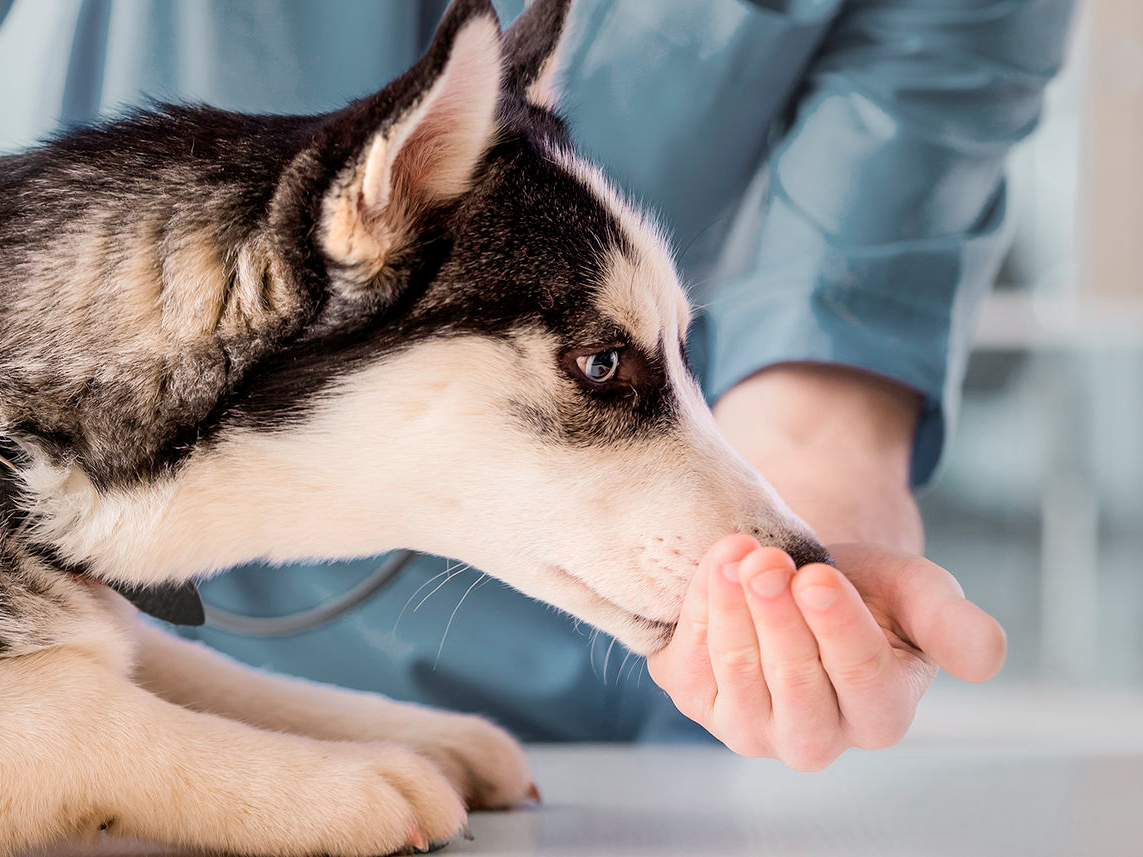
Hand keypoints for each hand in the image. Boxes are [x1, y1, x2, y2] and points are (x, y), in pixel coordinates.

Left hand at [647, 364, 1006, 767]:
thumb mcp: (919, 595)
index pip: (861, 676)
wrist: (800, 579)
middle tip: (765, 560)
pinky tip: (715, 566)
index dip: (836, 626)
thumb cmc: (869, 591)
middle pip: (794, 680)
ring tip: (735, 555)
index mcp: (881, 715)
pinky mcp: (701, 702)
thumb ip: (954, 624)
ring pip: (739, 674)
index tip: (817, 577)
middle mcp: (816, 737)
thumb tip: (988, 660)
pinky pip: (693, 665)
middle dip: (776, 615)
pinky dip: (699, 611)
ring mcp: (753, 726)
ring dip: (733, 610)